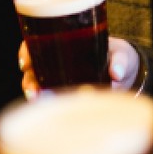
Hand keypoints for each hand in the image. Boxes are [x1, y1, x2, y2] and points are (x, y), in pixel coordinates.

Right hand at [18, 38, 141, 97]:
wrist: (126, 73)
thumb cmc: (119, 56)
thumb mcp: (121, 54)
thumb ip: (119, 60)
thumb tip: (116, 72)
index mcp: (65, 43)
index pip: (36, 44)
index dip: (26, 52)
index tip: (26, 62)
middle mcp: (56, 61)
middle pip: (32, 68)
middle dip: (28, 79)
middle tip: (33, 89)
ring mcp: (59, 79)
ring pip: (36, 85)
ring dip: (33, 93)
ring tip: (37, 100)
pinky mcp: (66, 95)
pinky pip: (50, 99)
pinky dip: (46, 104)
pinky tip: (47, 109)